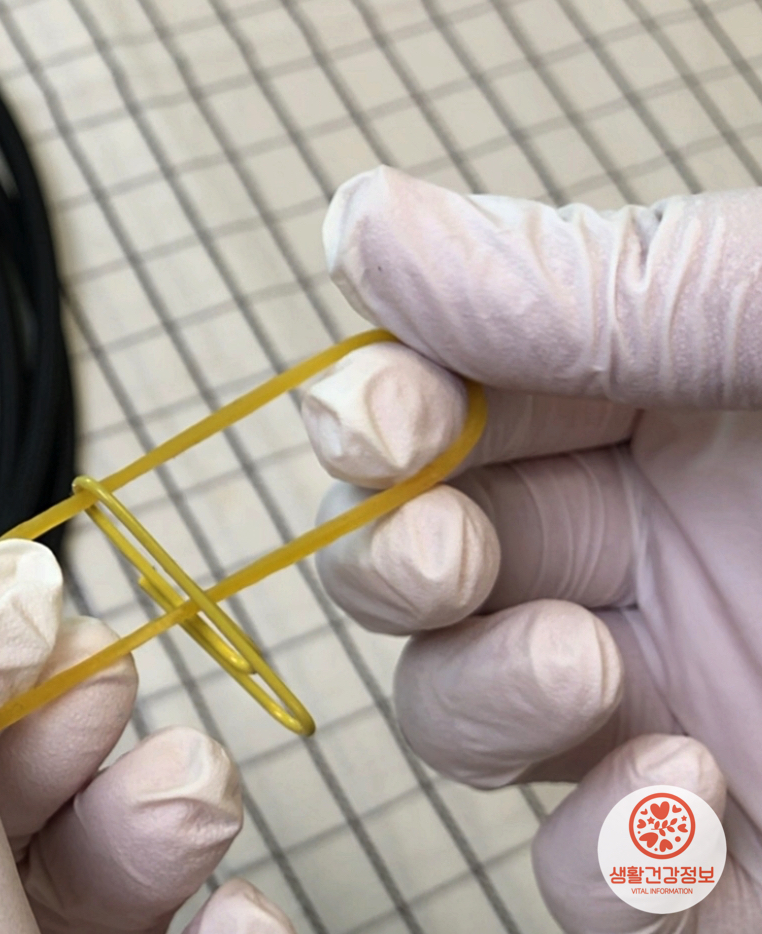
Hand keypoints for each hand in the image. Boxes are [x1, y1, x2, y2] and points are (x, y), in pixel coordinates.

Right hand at [303, 167, 761, 931]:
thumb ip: (585, 279)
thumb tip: (366, 225)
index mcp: (672, 409)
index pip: (451, 411)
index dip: (378, 419)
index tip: (379, 427)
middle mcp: (659, 559)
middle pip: (419, 575)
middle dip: (395, 569)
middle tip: (444, 556)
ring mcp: (685, 704)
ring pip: (471, 724)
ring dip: (483, 708)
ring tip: (583, 672)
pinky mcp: (734, 849)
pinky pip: (593, 884)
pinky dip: (599, 867)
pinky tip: (678, 800)